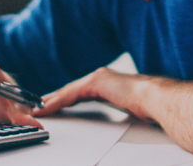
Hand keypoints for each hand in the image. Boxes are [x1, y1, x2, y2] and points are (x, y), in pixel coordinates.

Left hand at [34, 67, 152, 122]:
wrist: (157, 98)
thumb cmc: (150, 105)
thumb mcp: (129, 108)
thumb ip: (120, 108)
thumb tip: (122, 116)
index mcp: (109, 83)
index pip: (80, 92)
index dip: (64, 99)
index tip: (52, 106)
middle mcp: (101, 77)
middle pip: (70, 90)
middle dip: (53, 99)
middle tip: (37, 106)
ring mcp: (98, 78)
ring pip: (67, 92)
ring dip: (50, 100)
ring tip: (35, 108)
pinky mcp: (95, 82)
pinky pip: (69, 94)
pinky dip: (56, 102)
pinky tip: (45, 108)